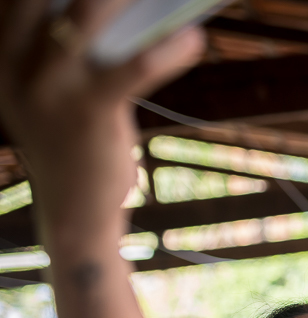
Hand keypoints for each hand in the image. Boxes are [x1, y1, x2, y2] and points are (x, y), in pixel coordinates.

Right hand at [0, 0, 202, 236]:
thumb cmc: (73, 134)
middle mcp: (13, 57)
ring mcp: (47, 84)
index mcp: (1, 43)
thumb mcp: (51, 80)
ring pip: (84, 13)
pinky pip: (134, 67)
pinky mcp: (88, 111)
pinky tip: (193, 38)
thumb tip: (119, 2)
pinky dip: (169, 49)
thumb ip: (64, 35)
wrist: (72, 210)